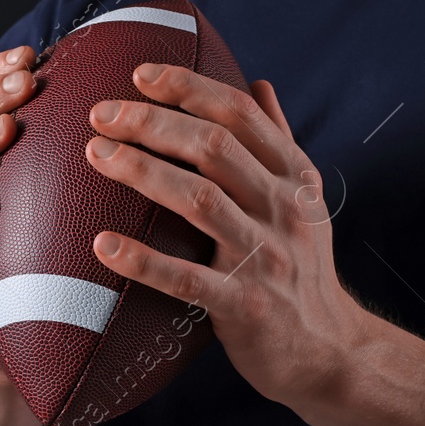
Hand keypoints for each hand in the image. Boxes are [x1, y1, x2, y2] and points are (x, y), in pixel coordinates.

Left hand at [84, 64, 363, 407]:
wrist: (329, 351)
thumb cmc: (304, 271)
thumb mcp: (305, 201)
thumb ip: (280, 143)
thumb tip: (260, 85)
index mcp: (294, 177)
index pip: (240, 115)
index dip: (189, 87)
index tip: (140, 74)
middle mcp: (283, 210)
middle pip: (213, 148)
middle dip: (153, 122)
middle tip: (101, 114)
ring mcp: (265, 258)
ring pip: (199, 200)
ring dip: (142, 172)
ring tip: (95, 154)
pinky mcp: (245, 307)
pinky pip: (186, 280)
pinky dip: (143, 261)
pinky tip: (102, 245)